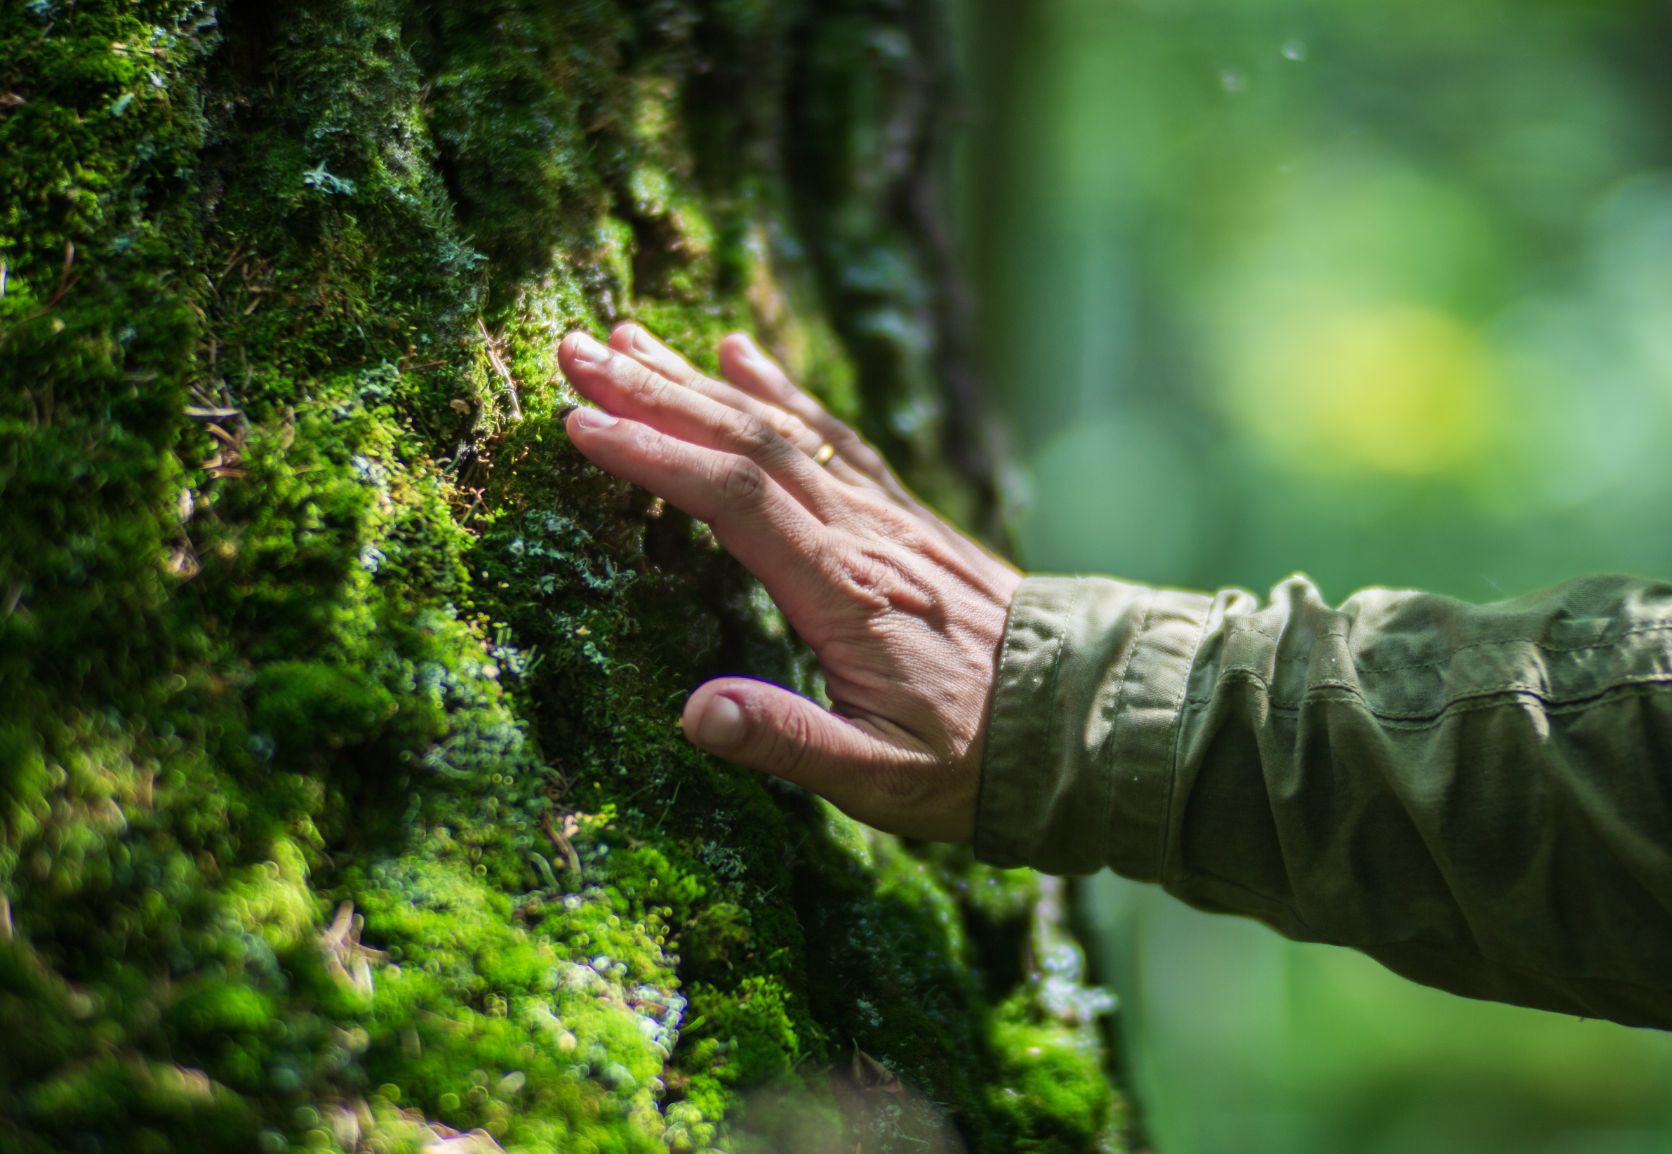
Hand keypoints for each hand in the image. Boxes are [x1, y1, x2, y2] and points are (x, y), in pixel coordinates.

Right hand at [557, 324, 1021, 841]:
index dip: (654, 456)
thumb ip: (789, 742)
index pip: (733, 500)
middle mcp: (865, 535)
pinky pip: (834, 438)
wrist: (1078, 717)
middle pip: (748, 442)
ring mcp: (887, 518)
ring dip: (699, 383)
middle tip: (573, 351)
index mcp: (846, 592)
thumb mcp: (881, 778)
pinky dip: (781, 393)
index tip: (580, 424)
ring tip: (625, 339)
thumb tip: (696, 713)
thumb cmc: (972, 759)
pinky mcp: (904, 517)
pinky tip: (740, 355)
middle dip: (656, 394)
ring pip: (785, 430)